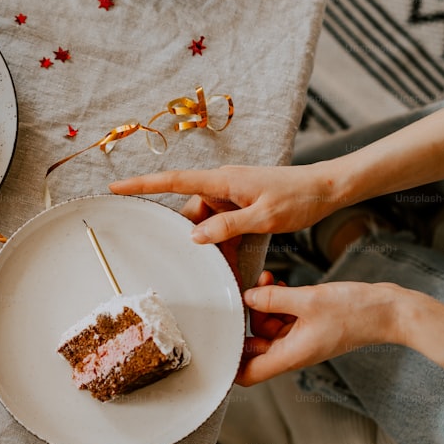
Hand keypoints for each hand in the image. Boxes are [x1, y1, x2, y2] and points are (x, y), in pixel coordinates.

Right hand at [109, 164, 343, 243]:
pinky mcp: (240, 204)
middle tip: (197, 257)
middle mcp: (222, 184)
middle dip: (190, 234)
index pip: (174, 181)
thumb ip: (227, 226)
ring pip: (206, 221)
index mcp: (222, 180)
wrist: (326, 189)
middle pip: (190, 210)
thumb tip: (194, 235)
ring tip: (225, 263)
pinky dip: (223, 241)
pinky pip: (222, 224)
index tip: (116, 187)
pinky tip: (232, 258)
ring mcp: (231, 194)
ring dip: (212, 242)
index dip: (142, 184)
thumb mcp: (263, 217)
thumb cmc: (298, 197)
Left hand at [238, 275, 401, 385]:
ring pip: (267, 328)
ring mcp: (302, 340)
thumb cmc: (357, 311)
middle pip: (254, 345)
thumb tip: (248, 297)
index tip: (215, 343)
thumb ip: (273, 299)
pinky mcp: (310, 326)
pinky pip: (283, 318)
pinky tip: (276, 282)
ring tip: (266, 279)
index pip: (248, 374)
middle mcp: (293, 352)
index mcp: (290, 356)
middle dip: (247, 319)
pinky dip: (277, 302)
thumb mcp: (308, 300)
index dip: (229, 366)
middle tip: (247, 290)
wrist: (392, 310)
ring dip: (262, 305)